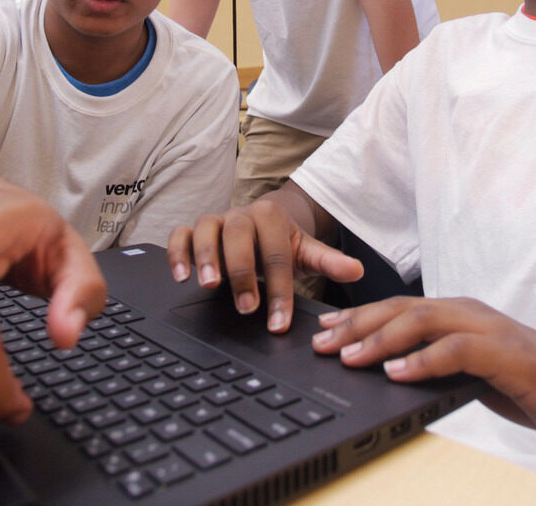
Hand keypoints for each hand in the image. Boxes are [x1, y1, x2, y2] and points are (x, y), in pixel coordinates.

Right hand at [167, 196, 362, 333]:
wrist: (264, 224)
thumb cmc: (283, 243)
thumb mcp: (306, 252)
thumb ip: (328, 261)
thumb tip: (357, 270)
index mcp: (272, 215)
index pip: (276, 252)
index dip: (279, 288)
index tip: (280, 321)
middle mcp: (241, 214)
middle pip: (238, 235)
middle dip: (242, 272)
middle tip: (248, 308)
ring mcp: (216, 221)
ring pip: (205, 229)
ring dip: (206, 256)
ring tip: (210, 286)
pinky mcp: (195, 230)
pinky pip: (180, 234)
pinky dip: (178, 252)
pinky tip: (181, 276)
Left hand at [312, 296, 535, 453]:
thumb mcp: (477, 377)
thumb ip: (441, 368)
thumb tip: (394, 373)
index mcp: (461, 317)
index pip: (400, 311)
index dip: (360, 319)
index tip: (324, 331)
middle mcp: (472, 314)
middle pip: (403, 310)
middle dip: (358, 325)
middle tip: (322, 343)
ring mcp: (492, 331)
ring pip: (425, 322)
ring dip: (382, 338)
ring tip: (349, 356)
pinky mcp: (511, 355)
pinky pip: (459, 351)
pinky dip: (425, 359)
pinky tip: (398, 372)